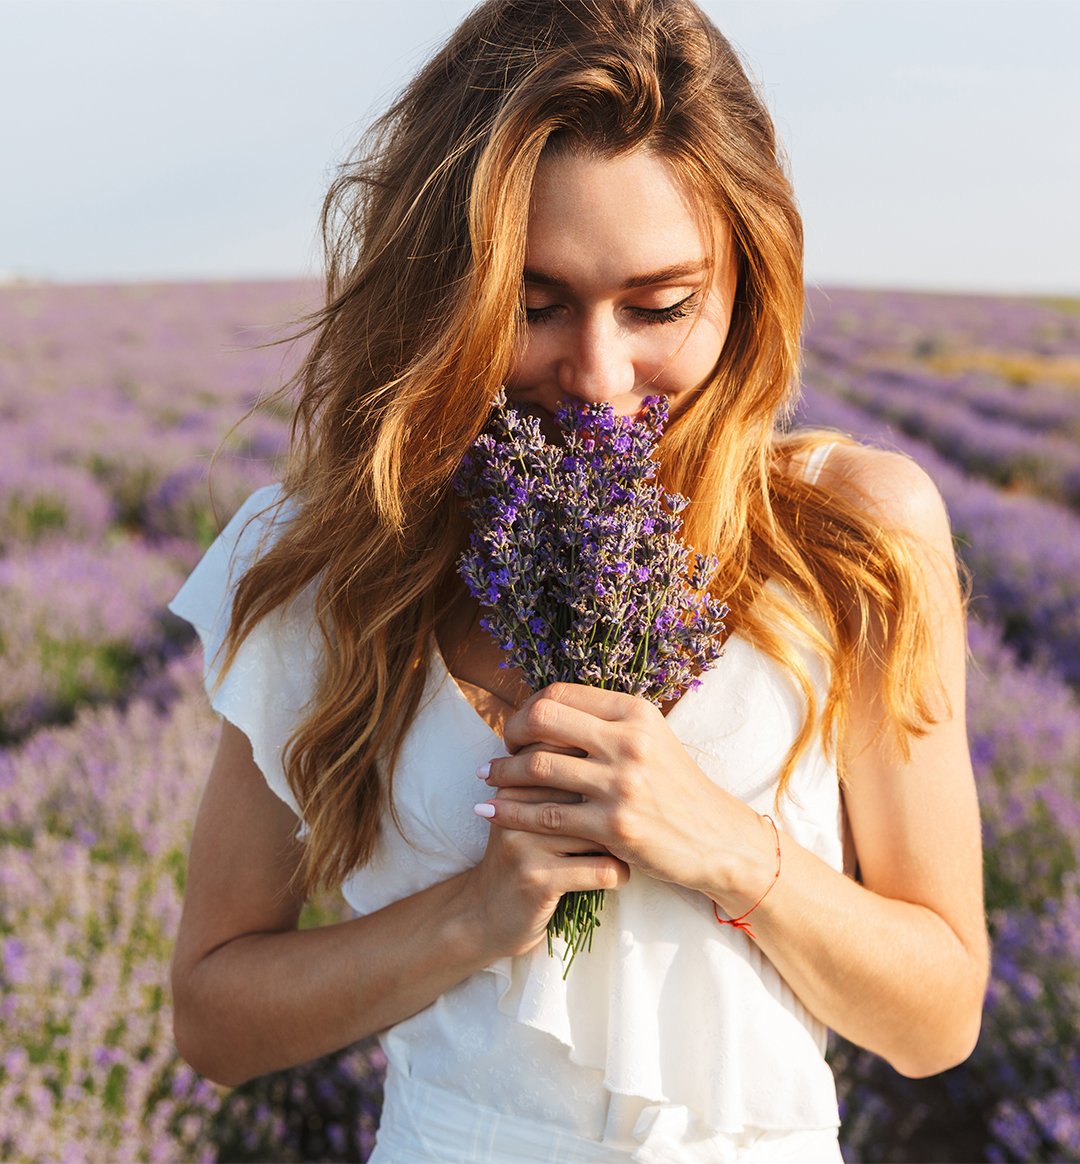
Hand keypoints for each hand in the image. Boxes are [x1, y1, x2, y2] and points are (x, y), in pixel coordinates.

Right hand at [464, 771, 629, 959]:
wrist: (483, 916)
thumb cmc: (521, 858)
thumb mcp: (526, 815)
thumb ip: (555, 783)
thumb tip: (613, 751)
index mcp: (515, 785)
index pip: (567, 758)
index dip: (602, 772)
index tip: (618, 794)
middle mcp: (515, 808)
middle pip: (588, 791)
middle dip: (618, 807)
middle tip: (634, 821)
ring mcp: (525, 844)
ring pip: (600, 830)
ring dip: (623, 844)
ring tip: (627, 850)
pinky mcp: (538, 880)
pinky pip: (601, 869)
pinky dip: (619, 874)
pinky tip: (617, 876)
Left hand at [477, 682, 769, 900]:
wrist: (716, 839)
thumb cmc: (675, 787)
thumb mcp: (650, 738)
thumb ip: (606, 721)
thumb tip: (548, 706)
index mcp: (635, 712)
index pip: (561, 693)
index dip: (529, 707)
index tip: (518, 726)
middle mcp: (629, 741)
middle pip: (543, 719)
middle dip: (510, 732)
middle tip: (499, 749)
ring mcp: (622, 784)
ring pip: (538, 767)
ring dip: (502, 774)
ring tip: (485, 778)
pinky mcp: (614, 826)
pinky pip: (545, 815)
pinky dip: (510, 812)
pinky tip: (491, 812)